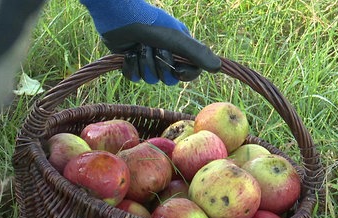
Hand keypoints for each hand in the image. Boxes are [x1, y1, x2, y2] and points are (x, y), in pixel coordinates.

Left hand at [81, 0, 220, 84]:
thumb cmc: (151, 24)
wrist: (119, 17)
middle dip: (160, 67)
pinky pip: (134, 78)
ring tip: (139, 48)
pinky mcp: (131, 62)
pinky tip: (128, 54)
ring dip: (144, 65)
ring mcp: (148, 58)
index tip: (178, 70)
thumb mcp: (177, 39)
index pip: (191, 72)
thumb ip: (197, 53)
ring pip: (151, 79)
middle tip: (154, 50)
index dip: (185, 74)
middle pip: (170, 79)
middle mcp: (166, 54)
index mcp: (180, 47)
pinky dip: (130, 67)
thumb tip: (218, 67)